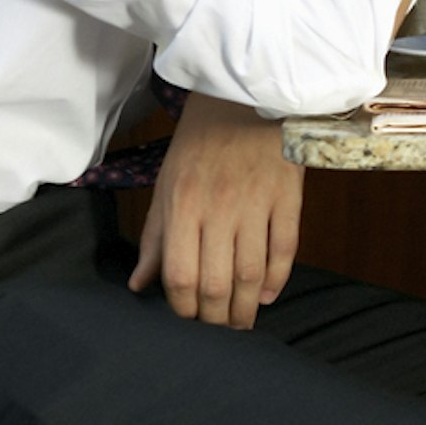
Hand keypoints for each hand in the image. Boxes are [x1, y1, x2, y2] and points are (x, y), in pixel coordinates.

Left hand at [128, 94, 303, 327]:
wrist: (243, 95)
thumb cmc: (199, 142)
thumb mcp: (167, 185)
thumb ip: (155, 238)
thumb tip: (139, 284)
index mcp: (182, 205)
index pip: (180, 275)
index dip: (183, 307)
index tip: (187, 317)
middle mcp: (217, 208)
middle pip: (217, 283)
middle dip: (216, 318)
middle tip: (217, 328)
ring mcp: (255, 203)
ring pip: (252, 274)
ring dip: (247, 308)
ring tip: (242, 321)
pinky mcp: (286, 196)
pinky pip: (284, 249)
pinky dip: (277, 279)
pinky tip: (266, 294)